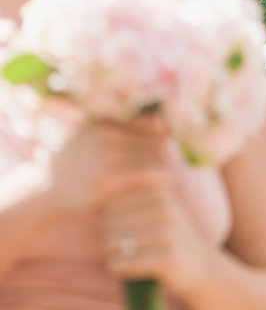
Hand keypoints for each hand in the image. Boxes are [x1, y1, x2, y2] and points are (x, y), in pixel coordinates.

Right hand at [41, 115, 169, 218]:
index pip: (146, 120)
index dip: (162, 130)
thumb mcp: (93, 136)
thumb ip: (123, 128)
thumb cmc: (79, 163)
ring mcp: (103, 156)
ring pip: (151, 157)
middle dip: (163, 151)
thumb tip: (166, 127)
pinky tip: (168, 182)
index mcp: (100, 119)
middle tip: (174, 160)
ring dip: (165, 164)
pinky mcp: (106, 180)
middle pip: (151, 139)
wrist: (47, 190)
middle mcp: (102, 133)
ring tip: (173, 172)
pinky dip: (160, 178)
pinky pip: (146, 175)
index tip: (170, 140)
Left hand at [98, 160, 211, 294]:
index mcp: (161, 193)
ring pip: (112, 244)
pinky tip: (125, 270)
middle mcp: (167, 211)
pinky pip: (122, 264)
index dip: (108, 219)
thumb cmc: (170, 236)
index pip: (110, 203)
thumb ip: (131, 192)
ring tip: (125, 258)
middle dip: (108, 237)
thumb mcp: (158, 207)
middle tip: (124, 247)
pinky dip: (117, 270)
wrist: (204, 267)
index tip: (124, 228)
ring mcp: (169, 236)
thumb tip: (93, 182)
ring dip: (112, 255)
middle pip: (108, 223)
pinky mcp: (168, 261)